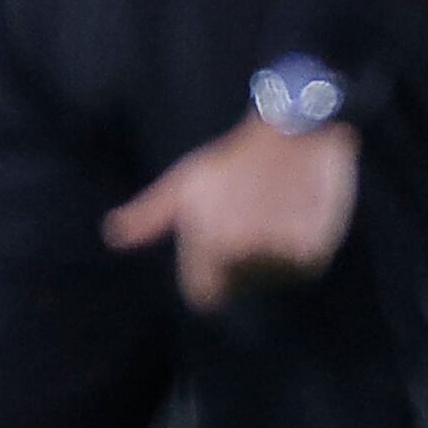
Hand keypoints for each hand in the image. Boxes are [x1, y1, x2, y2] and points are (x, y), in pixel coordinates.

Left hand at [105, 113, 358, 308]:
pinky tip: (292, 215)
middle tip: (247, 217)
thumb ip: (149, 216)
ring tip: (269, 212)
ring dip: (269, 254)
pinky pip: (299, 265)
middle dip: (238, 260)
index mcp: (206, 243)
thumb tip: (114, 234)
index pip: (204, 297)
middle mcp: (243, 254)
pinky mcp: (314, 251)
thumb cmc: (231, 160)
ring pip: (270, 276)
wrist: (294, 131)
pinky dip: (297, 246)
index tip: (214, 250)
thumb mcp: (184, 184)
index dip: (207, 276)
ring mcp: (280, 255)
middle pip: (238, 284)